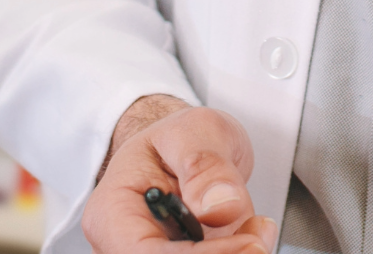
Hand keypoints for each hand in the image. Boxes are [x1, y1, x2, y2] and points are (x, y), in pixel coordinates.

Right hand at [83, 97, 275, 253]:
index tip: (243, 243)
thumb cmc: (176, 137)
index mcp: (114, 214)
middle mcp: (129, 245)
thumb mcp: (193, 130)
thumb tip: (218, 206)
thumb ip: (204, 164)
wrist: (183, 146)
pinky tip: (255, 231)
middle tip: (258, 240)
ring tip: (259, 228)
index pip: (145, 253)